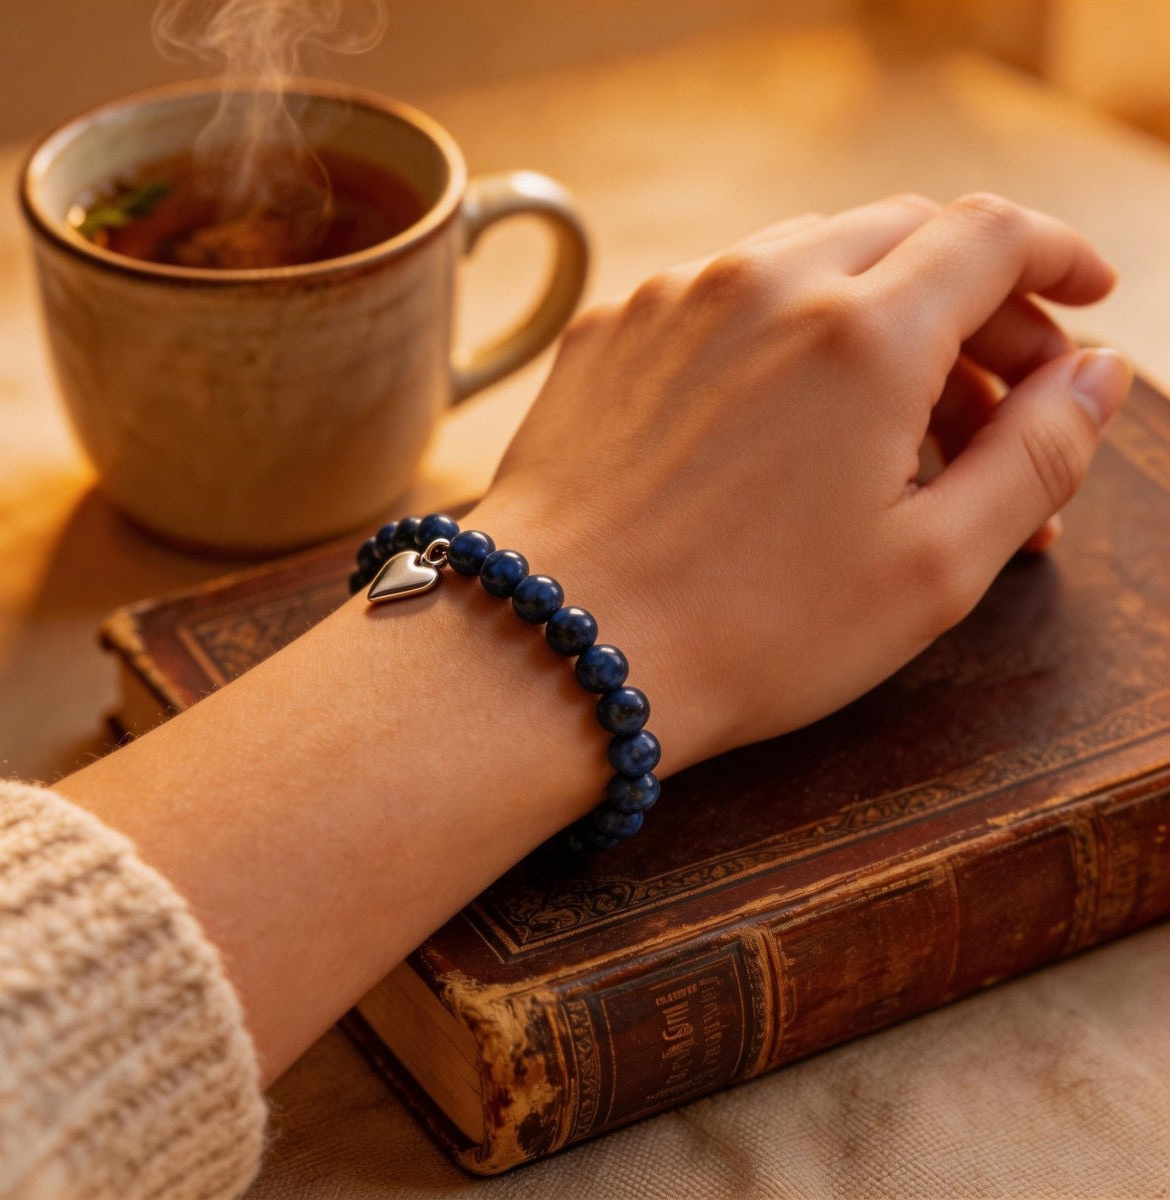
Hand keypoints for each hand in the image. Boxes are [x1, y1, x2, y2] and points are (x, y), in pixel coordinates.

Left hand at [468, 193, 1130, 768]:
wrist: (555, 647)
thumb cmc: (746, 631)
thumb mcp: (931, 568)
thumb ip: (1037, 458)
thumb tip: (1097, 376)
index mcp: (862, 332)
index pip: (993, 235)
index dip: (1057, 258)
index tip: (1087, 299)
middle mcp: (764, 283)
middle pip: (907, 240)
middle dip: (977, 303)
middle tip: (1002, 396)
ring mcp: (675, 300)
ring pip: (813, 264)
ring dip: (879, 321)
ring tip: (895, 429)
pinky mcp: (612, 332)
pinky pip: (724, 300)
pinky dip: (783, 337)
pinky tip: (783, 422)